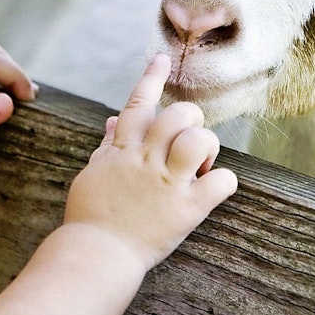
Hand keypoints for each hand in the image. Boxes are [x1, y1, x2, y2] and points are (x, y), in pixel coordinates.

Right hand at [63, 55, 237, 269]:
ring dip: (206, 147)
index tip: (164, 59)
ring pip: (199, 140)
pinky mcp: (187, 210)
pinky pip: (221, 181)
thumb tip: (113, 121)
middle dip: (191, 120)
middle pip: (178, 115)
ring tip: (200, 165)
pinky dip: (224, 181)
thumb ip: (107, 147)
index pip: (138, 104)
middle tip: (188, 141)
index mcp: (122, 151)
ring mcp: (167, 184)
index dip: (152, 78)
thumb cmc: (90, 217)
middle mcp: (146, 161)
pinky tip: (213, 188)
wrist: (95, 255)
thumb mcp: (93, 175)